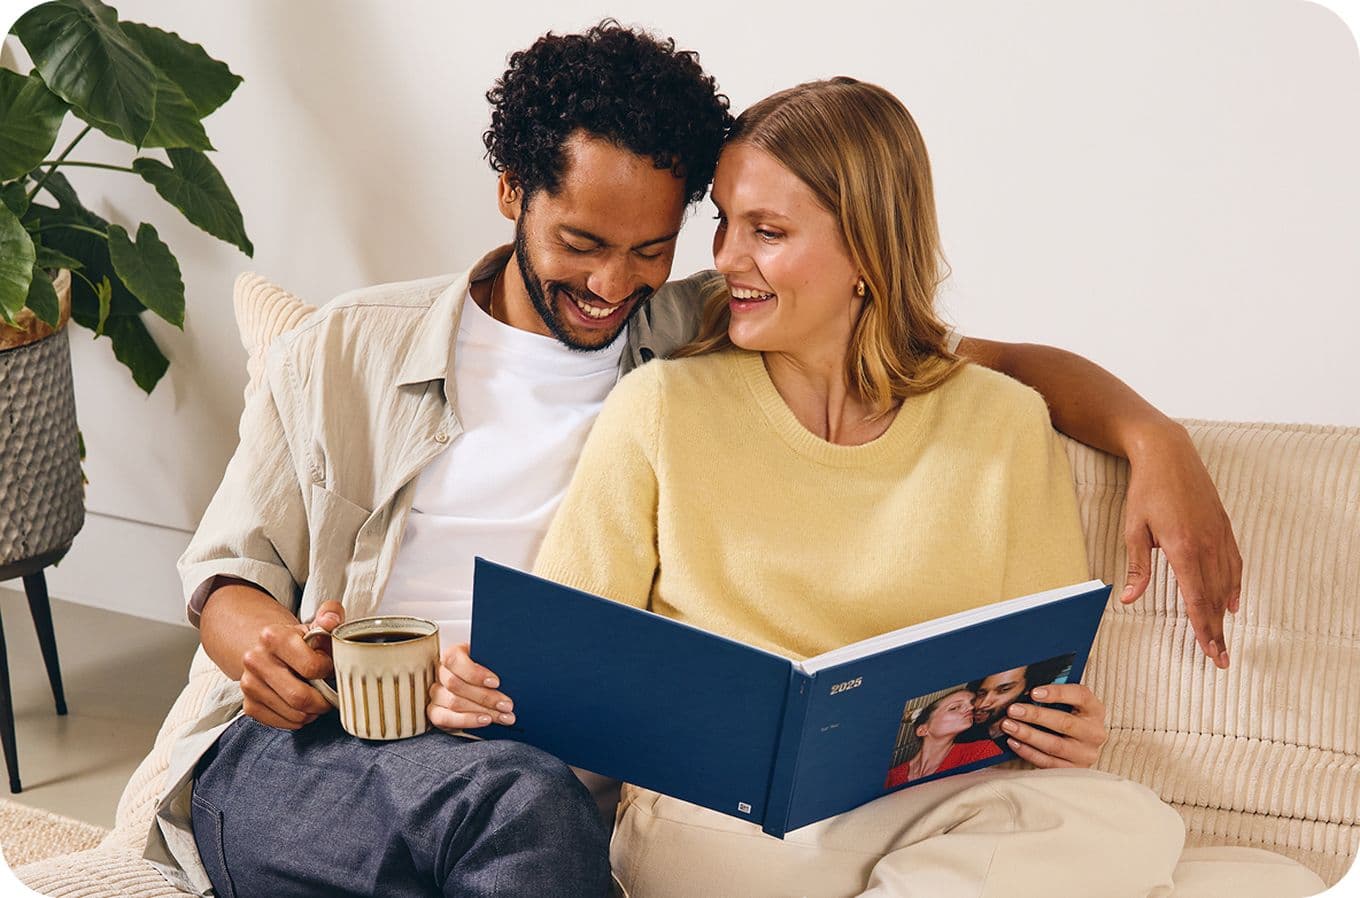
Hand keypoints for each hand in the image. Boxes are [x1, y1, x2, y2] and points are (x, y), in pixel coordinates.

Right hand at [239, 600, 341, 729]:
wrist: (268, 650)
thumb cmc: (299, 641)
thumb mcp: (316, 624)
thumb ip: (330, 616)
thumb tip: (332, 619)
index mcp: (273, 637)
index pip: (311, 667)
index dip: (328, 670)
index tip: (329, 667)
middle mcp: (255, 660)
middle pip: (300, 697)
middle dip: (323, 700)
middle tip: (330, 693)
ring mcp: (249, 684)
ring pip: (294, 714)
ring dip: (313, 711)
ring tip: (317, 697)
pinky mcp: (248, 705)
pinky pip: (283, 723)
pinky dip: (300, 719)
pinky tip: (302, 705)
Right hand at [427, 643, 516, 731]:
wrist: (480, 686)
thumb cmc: (486, 671)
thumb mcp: (490, 662)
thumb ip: (494, 663)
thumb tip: (511, 668)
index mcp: (452, 655)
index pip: (454, 660)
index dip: (475, 673)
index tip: (496, 682)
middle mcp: (440, 673)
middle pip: (456, 685)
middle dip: (486, 696)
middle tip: (507, 705)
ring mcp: (435, 693)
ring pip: (454, 703)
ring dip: (482, 711)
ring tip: (503, 716)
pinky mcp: (435, 712)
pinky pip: (446, 718)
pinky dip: (467, 721)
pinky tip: (485, 720)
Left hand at [1000, 684, 1105, 767]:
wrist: (1081, 747)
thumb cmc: (1069, 717)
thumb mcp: (1069, 704)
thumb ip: (1052, 696)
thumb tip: (1023, 690)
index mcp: (1095, 710)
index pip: (1081, 696)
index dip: (1057, 693)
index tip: (1033, 692)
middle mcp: (1094, 732)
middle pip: (1065, 723)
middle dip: (1036, 715)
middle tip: (1013, 710)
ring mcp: (1085, 754)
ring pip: (1055, 745)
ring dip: (1028, 735)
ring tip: (1009, 726)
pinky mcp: (1074, 770)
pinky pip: (1049, 763)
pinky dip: (1028, 752)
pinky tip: (1014, 742)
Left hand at [1123, 422, 1241, 668]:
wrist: (1168, 454)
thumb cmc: (1146, 490)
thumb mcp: (1133, 529)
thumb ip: (1137, 567)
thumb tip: (1130, 599)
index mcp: (1183, 549)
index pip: (1196, 599)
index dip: (1203, 629)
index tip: (1210, 652)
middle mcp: (1207, 545)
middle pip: (1214, 598)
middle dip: (1217, 631)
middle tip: (1221, 659)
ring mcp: (1219, 536)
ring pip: (1226, 583)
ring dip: (1224, 613)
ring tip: (1223, 637)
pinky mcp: (1223, 527)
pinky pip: (1234, 563)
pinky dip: (1234, 585)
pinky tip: (1232, 601)